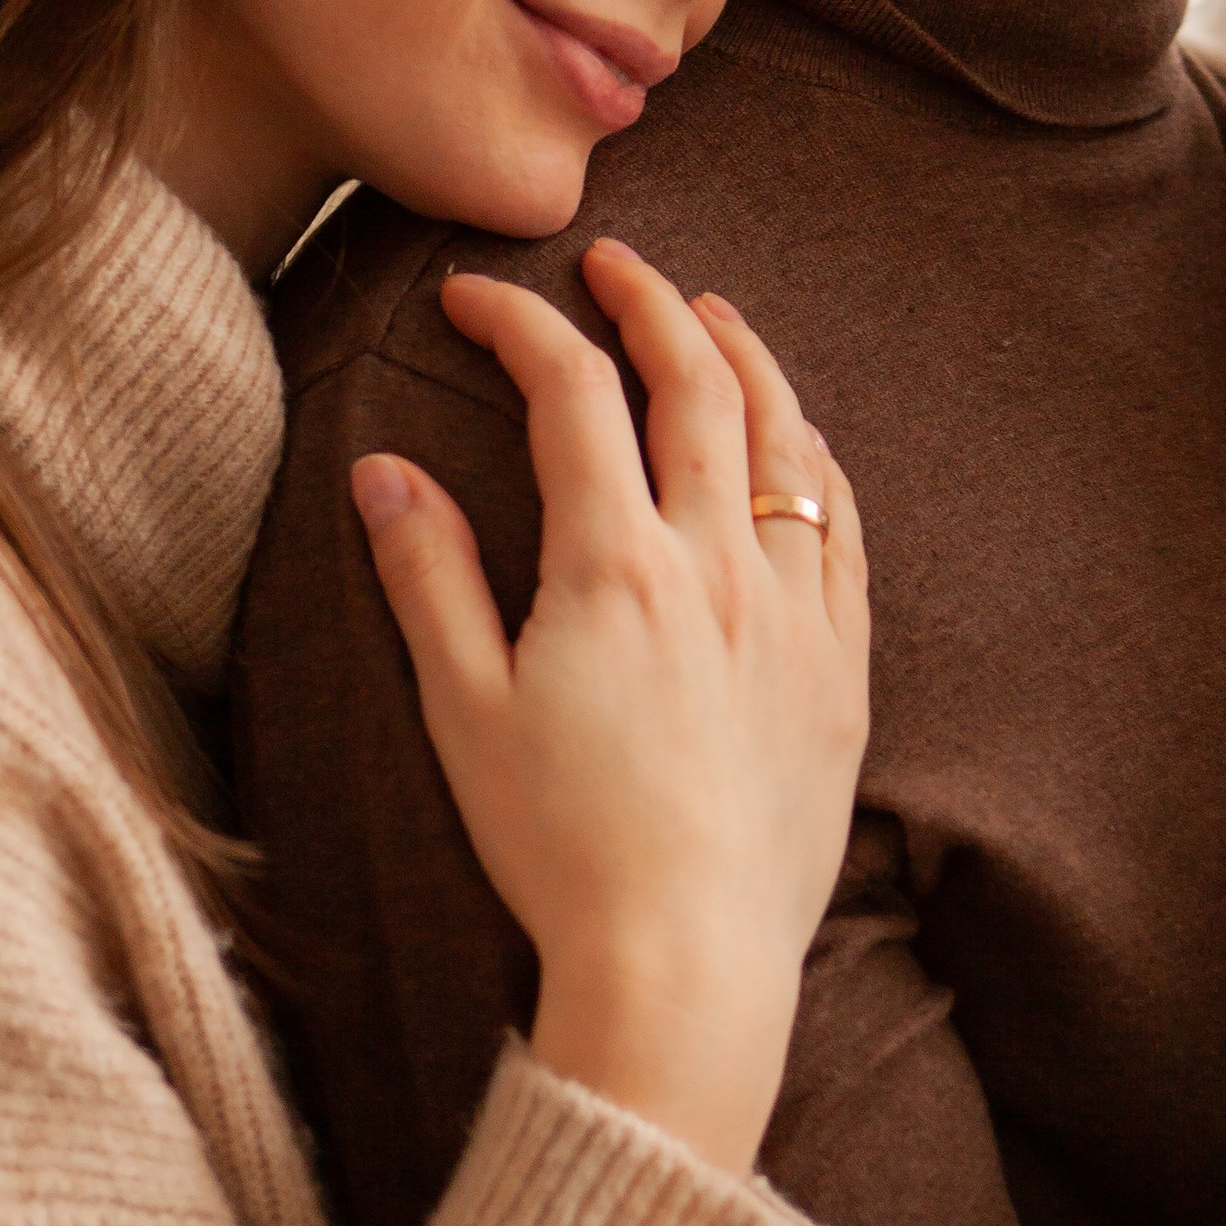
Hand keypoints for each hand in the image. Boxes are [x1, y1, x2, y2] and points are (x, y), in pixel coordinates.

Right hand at [348, 240, 867, 1173]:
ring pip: (787, 443)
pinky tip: (801, 443)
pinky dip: (818, 461)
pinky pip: (845, 531)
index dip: (520, 323)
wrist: (685, 960)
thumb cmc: (560, 849)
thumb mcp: (465, 712)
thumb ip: (427, 579)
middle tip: (614, 265)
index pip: (570, 392)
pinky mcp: (841, 669)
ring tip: (716, 318)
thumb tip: (379, 471)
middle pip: (697, 386)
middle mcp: (719, 565)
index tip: (475, 296)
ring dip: (749, 361)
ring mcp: (794, 613)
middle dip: (651, 303)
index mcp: (614, 565)